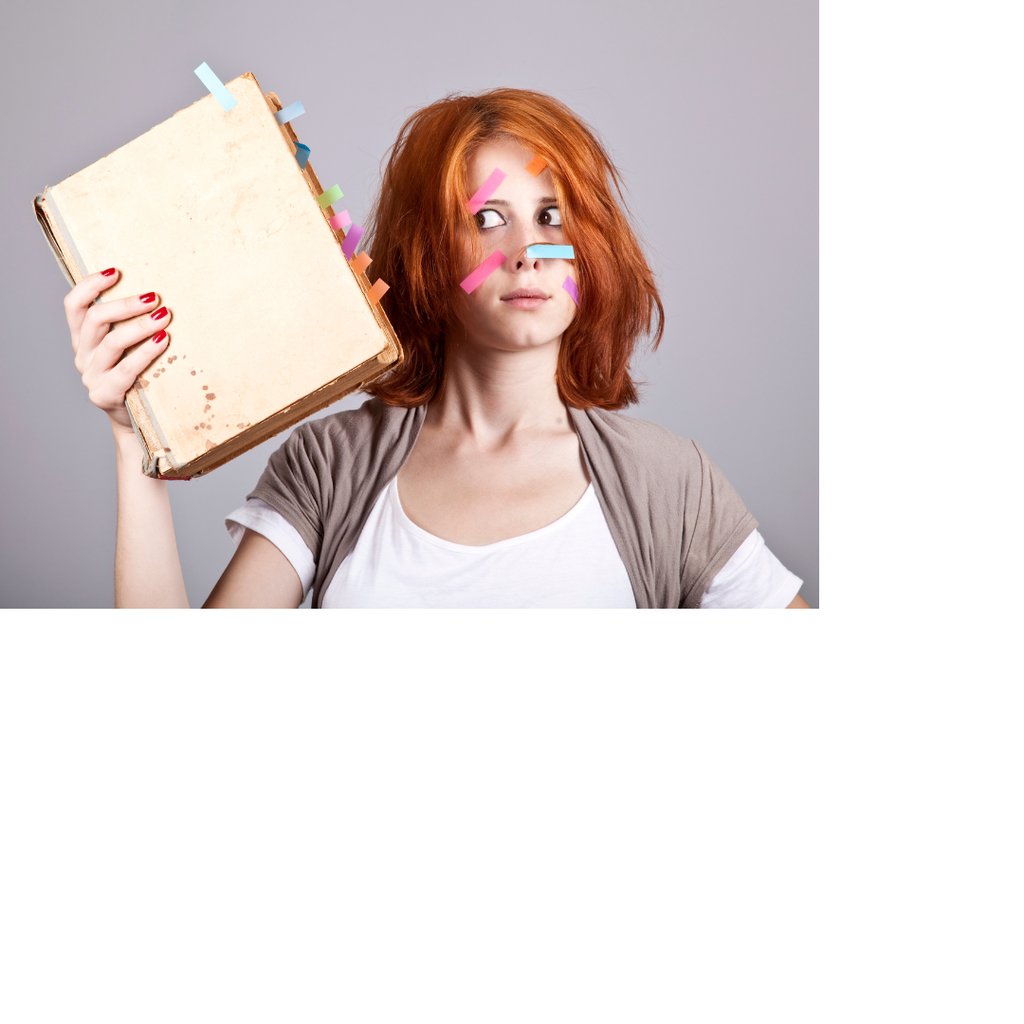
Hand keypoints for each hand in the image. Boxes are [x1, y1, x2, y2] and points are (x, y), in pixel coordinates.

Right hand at [64, 267, 173, 434]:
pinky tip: (164, 341)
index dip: (90, 285)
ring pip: (111, 342)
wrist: (136, 421)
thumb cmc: (137, 376)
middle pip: (95, 320)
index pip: (74, 305)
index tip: (115, 271)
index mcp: (82, 338)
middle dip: (126, 305)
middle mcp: (82, 355)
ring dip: (140, 326)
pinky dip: (146, 352)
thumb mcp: (127, 349)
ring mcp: (91, 376)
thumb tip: (159, 295)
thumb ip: (129, 325)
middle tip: (155, 297)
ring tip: (164, 316)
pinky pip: (126, 369)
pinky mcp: (105, 394)